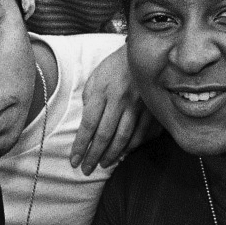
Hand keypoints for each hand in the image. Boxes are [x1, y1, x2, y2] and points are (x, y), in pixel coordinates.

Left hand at [71, 45, 156, 173]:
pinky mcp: (151, 109)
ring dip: (112, 155)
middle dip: (93, 155)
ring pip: (123, 137)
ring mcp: (137, 105)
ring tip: (102, 164)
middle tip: (86, 170)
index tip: (73, 160)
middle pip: (104, 134)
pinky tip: (123, 154)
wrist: (142, 55)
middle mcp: (119, 99)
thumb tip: (87, 126)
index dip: (80, 145)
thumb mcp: (95, 79)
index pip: (88, 124)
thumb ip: (90, 101)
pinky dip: (131, 147)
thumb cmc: (113, 68)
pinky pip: (141, 133)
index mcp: (102, 91)